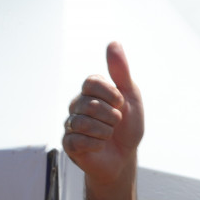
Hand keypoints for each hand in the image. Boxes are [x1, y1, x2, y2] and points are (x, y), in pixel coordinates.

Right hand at [62, 42, 144, 188]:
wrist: (124, 157)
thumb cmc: (128, 126)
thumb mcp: (130, 97)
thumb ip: (121, 71)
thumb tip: (113, 42)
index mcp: (90, 92)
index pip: (92, 81)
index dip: (111, 94)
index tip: (121, 103)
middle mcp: (77, 105)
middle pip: (90, 104)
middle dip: (111, 117)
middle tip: (116, 123)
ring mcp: (70, 124)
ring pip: (83, 123)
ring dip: (105, 132)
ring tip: (108, 135)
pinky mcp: (68, 144)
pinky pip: (79, 141)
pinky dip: (96, 145)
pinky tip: (99, 146)